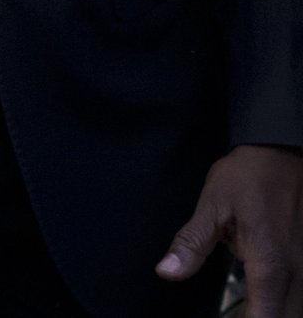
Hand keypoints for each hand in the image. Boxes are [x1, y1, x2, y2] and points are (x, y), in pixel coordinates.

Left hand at [158, 145, 302, 316]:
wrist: (282, 153)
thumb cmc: (247, 177)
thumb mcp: (212, 207)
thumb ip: (191, 244)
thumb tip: (166, 272)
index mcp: (270, 267)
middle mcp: (297, 275)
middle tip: (234, 314)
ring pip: (296, 310)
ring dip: (273, 313)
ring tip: (246, 309)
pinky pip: (300, 295)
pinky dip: (284, 304)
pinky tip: (262, 301)